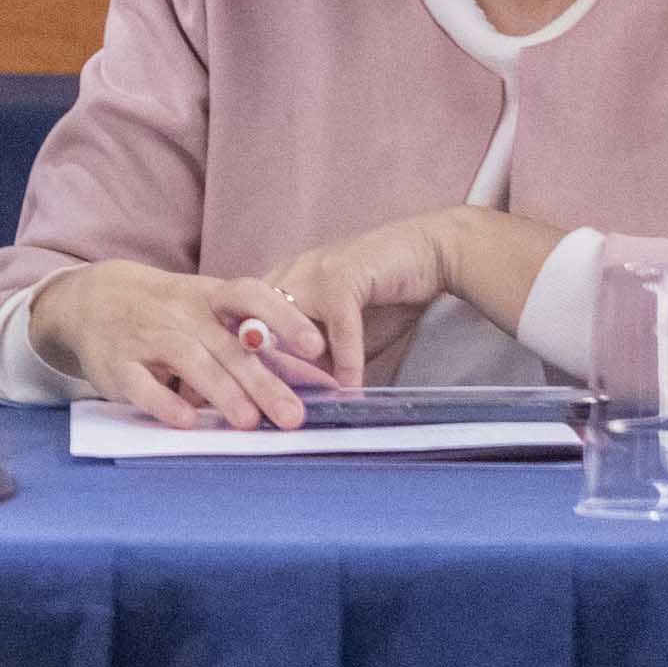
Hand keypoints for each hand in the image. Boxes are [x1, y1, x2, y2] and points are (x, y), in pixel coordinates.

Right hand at [28, 260, 335, 429]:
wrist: (91, 298)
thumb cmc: (168, 311)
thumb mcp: (206, 310)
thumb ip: (254, 340)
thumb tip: (317, 377)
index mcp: (206, 296)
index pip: (250, 295)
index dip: (284, 317)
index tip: (315, 346)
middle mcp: (178, 313)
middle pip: (225, 345)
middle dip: (262, 381)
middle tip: (292, 416)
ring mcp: (145, 336)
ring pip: (187, 359)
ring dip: (220, 391)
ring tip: (249, 423)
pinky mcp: (117, 364)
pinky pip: (141, 383)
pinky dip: (163, 402)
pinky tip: (187, 421)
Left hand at [262, 210, 521, 391]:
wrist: (429, 256)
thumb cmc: (384, 300)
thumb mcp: (340, 340)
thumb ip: (318, 364)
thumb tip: (296, 403)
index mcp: (277, 287)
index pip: (241, 329)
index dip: (239, 365)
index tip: (238, 401)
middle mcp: (286, 276)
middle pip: (253, 327)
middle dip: (254, 370)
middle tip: (261, 410)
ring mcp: (311, 271)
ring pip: (287, 325)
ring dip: (294, 368)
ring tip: (299, 405)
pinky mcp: (343, 274)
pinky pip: (338, 324)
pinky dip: (346, 359)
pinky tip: (353, 385)